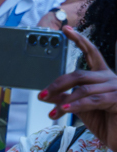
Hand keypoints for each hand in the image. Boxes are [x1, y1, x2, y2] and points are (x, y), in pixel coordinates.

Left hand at [39, 26, 116, 149]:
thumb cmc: (106, 123)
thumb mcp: (80, 108)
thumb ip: (66, 98)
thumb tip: (47, 94)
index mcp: (103, 76)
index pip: (91, 53)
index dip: (80, 40)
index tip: (66, 29)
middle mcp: (111, 78)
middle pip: (79, 74)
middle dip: (57, 85)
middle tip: (41, 96)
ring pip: (84, 89)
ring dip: (64, 101)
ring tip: (52, 112)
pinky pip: (93, 100)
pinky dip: (76, 105)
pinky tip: (64, 110)